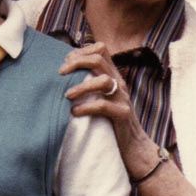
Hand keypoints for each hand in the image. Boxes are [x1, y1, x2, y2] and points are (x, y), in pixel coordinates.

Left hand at [59, 42, 157, 176]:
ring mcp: (122, 98)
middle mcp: (118, 82)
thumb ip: (90, 82)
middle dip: (76, 62)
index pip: (100, 49)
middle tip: (61, 73)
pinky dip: (86, 107)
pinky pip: (104, 106)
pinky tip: (74, 113)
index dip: (81, 51)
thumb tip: (63, 73)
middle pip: (99, 59)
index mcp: (113, 75)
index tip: (66, 62)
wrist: (134, 146)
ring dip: (81, 86)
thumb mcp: (102, 95)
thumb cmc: (111, 120)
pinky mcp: (123, 115)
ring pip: (103, 80)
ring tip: (67, 95)